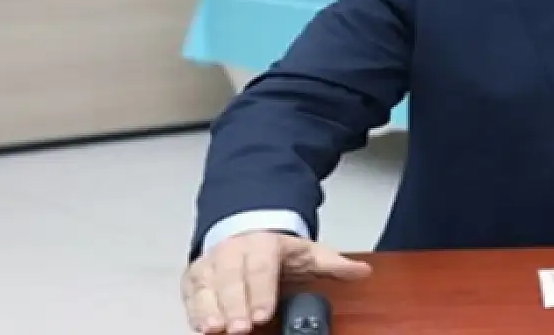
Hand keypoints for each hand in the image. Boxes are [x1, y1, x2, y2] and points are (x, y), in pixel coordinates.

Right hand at [181, 230, 370, 333]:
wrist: (245, 230)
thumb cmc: (275, 250)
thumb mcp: (308, 252)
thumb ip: (333, 264)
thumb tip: (362, 271)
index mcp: (263, 244)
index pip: (261, 267)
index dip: (260, 291)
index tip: (262, 315)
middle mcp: (233, 251)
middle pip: (230, 278)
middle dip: (234, 305)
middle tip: (241, 330)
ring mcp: (211, 263)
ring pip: (206, 285)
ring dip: (209, 309)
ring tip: (215, 331)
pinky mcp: (195, 277)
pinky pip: (192, 293)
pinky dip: (194, 310)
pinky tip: (201, 327)